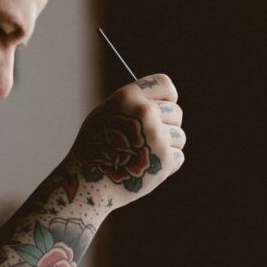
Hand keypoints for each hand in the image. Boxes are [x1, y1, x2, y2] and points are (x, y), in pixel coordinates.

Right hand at [69, 73, 184, 208]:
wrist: (88, 182)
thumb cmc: (95, 148)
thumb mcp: (105, 114)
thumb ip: (132, 104)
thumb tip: (160, 101)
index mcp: (128, 97)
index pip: (164, 84)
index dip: (167, 96)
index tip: (165, 105)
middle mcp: (145, 112)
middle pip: (176, 112)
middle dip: (167, 124)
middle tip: (149, 139)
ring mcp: (157, 136)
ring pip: (179, 135)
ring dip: (167, 146)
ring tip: (144, 155)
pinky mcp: (165, 159)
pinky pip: (178, 156)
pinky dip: (166, 164)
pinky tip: (146, 167)